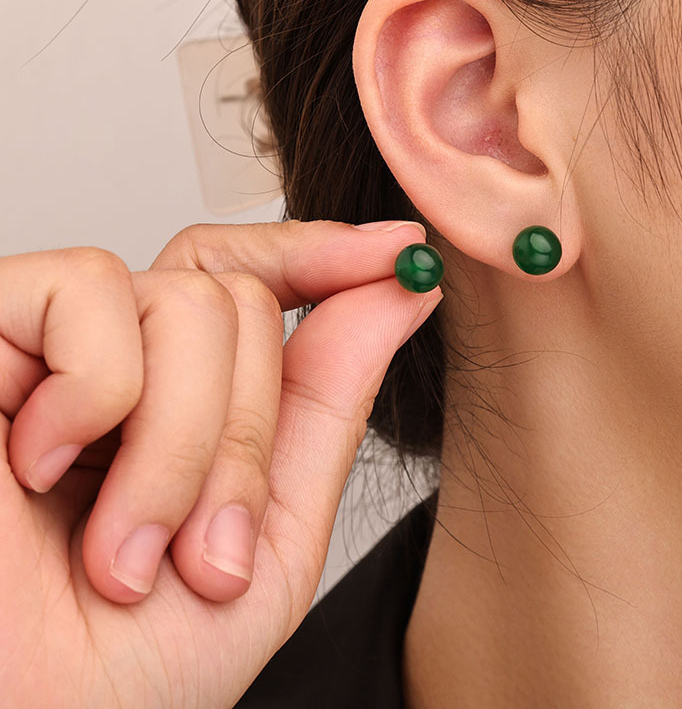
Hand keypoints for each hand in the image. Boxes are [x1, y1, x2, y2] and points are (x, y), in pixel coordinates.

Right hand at [0, 219, 440, 707]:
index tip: (400, 254)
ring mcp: (47, 340)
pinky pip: (90, 294)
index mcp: (176, 397)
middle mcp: (114, 356)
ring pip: (186, 302)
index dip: (325, 258)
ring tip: (125, 552)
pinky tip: (41, 471)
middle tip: (198, 551)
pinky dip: (98, 398)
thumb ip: (329, 404)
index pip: (251, 281)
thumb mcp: (270, 535)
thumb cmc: (126, 666)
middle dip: (245, 438)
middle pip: (236, 301)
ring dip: (181, 446)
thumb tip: (398, 293)